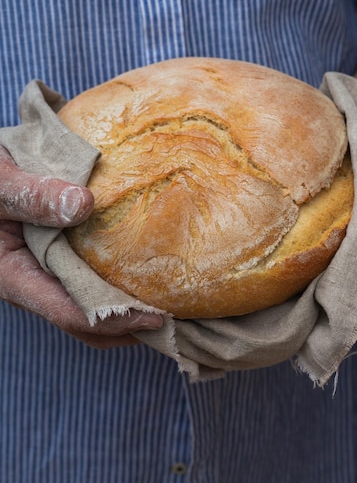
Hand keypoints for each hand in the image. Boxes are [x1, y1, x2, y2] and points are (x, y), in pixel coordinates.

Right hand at [0, 146, 162, 346]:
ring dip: (125, 309)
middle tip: (175, 319)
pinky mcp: (58, 259)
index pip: (69, 311)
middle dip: (127, 327)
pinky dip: (116, 283)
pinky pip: (89, 280)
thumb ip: (31, 195)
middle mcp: (32, 282)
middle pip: (85, 321)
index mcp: (13, 275)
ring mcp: (46, 273)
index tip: (156, 318)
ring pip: (89, 304)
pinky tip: (145, 270)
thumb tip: (84, 204)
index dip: (114, 318)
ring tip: (169, 302)